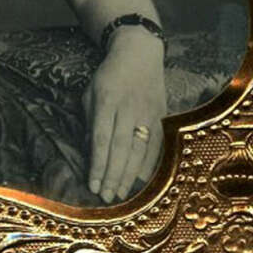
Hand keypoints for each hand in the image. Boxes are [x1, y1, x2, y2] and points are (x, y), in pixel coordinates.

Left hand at [82, 28, 165, 203]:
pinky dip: (149, 166)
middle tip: (106, 198)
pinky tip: (141, 182)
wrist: (139, 53)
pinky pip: (157, 147)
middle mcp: (129, 107)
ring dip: (129, 176)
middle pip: (121, 149)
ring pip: (140, 150)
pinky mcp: (162, 116)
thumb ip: (89, 119)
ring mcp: (148, 112)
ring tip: (120, 195)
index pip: (102, 139)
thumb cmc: (109, 75)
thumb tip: (90, 150)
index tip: (92, 185)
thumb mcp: (91, 90)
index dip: (97, 165)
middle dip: (113, 176)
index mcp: (107, 99)